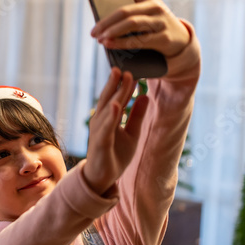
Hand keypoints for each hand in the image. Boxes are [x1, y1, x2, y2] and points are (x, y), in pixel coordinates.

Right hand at [82, 68, 149, 195]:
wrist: (103, 177)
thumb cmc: (115, 155)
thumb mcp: (132, 133)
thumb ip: (136, 116)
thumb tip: (145, 97)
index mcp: (108, 119)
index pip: (115, 97)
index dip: (122, 84)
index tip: (130, 70)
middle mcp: (100, 122)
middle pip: (109, 99)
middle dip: (116, 84)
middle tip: (123, 67)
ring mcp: (100, 132)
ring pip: (108, 109)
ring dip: (115, 94)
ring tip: (122, 79)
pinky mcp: (101, 143)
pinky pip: (107, 127)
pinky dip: (112, 116)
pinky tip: (117, 105)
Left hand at [89, 0, 190, 60]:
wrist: (180, 38)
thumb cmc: (158, 19)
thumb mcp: (151, 2)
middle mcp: (155, 6)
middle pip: (125, 11)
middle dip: (106, 22)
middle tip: (93, 32)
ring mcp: (160, 21)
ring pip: (131, 24)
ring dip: (112, 32)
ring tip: (100, 39)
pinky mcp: (163, 37)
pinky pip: (139, 40)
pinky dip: (121, 43)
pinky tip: (110, 44)